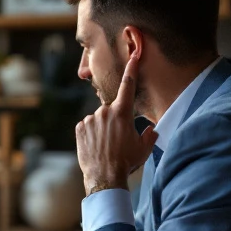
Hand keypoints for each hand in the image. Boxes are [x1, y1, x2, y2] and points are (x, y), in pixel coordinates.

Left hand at [75, 52, 157, 194]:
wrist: (104, 176)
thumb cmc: (126, 162)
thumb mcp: (143, 148)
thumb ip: (149, 135)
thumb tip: (151, 130)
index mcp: (122, 113)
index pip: (128, 86)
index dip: (132, 69)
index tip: (134, 54)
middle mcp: (104, 112)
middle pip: (112, 110)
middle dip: (116, 121)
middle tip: (117, 140)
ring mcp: (90, 119)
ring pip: (99, 119)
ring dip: (103, 128)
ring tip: (106, 146)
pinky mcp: (79, 128)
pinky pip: (88, 126)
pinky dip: (92, 133)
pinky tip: (96, 146)